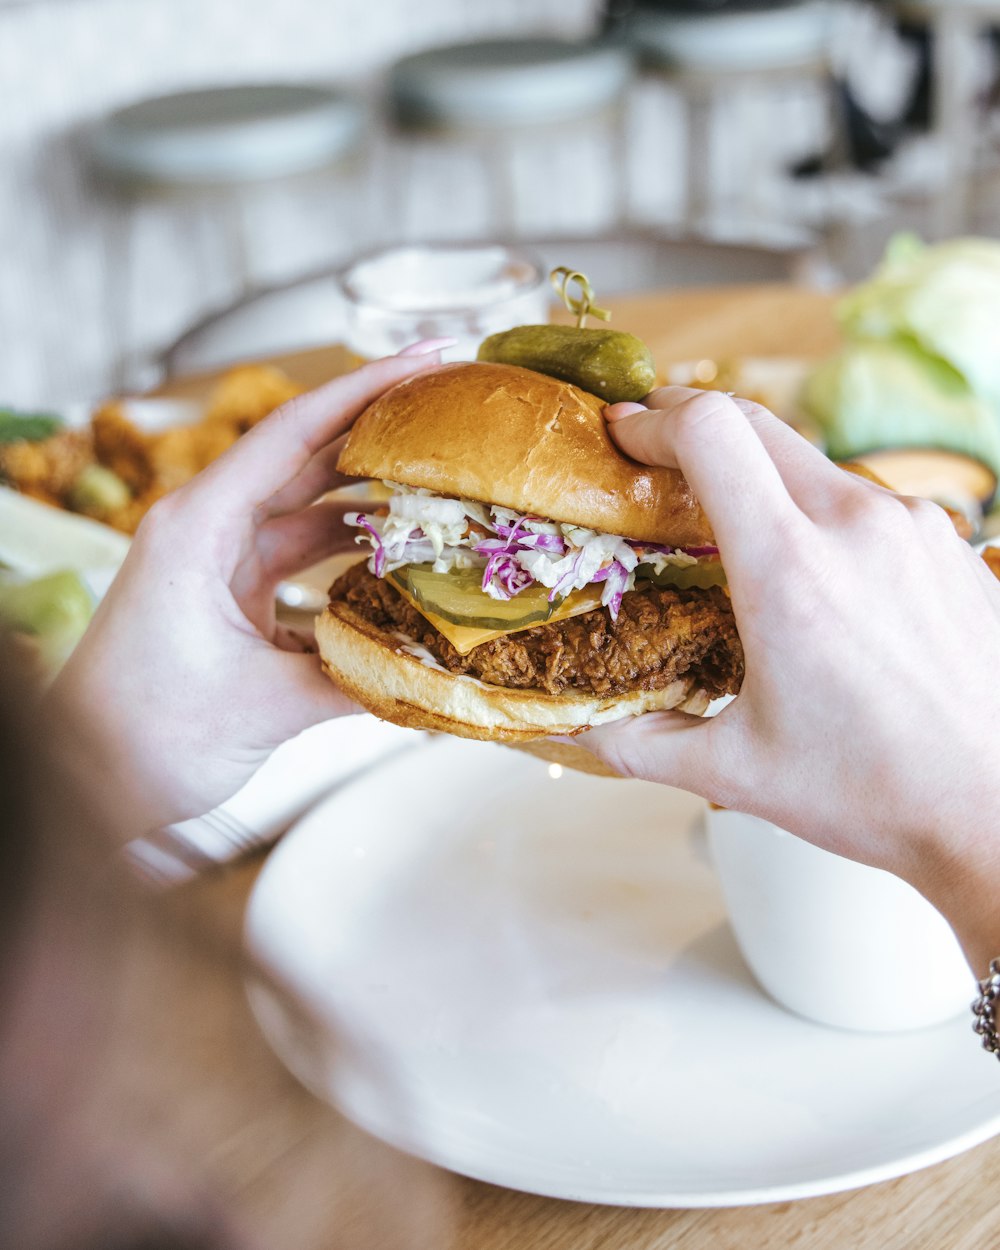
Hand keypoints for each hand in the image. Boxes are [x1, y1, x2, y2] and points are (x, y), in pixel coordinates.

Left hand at [51, 349, 444, 840]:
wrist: (88, 785)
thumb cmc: (143, 737)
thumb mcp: (263, 706)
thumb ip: (357, 681)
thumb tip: (438, 672)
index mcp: (197, 528)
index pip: (293, 435)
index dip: (364, 390)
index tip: (426, 359)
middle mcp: (206, 531)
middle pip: (306, 461)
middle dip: (378, 435)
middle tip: (450, 416)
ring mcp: (218, 565)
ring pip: (308, 514)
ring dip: (369, 505)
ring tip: (440, 490)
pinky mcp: (229, 600)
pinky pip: (301, 563)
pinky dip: (348, 561)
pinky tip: (398, 563)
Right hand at [581, 387, 999, 969]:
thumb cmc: (876, 794)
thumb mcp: (736, 773)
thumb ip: (638, 743)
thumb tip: (574, 730)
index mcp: (790, 571)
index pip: (712, 432)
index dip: (654, 419)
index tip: (622, 436)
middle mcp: (856, 526)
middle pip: (757, 424)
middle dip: (693, 428)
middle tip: (655, 460)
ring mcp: (914, 526)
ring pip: (813, 464)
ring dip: (761, 479)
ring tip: (734, 536)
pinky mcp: (950, 542)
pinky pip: (865, 502)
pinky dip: (820, 516)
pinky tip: (816, 577)